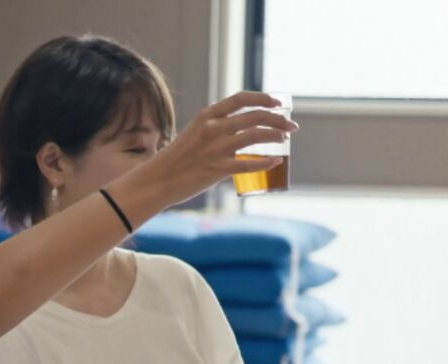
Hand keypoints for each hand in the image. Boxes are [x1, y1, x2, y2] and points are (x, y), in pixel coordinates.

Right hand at [155, 91, 296, 199]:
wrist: (157, 180)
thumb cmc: (177, 159)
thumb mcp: (194, 133)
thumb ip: (215, 128)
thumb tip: (240, 130)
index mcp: (207, 116)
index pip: (241, 99)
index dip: (264, 98)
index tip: (278, 103)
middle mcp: (212, 129)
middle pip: (255, 116)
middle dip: (278, 119)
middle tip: (290, 126)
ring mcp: (215, 149)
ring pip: (256, 136)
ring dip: (276, 136)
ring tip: (284, 140)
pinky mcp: (217, 170)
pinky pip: (249, 164)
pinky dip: (267, 162)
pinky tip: (276, 162)